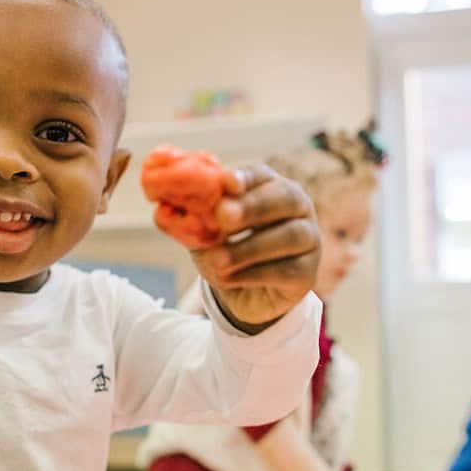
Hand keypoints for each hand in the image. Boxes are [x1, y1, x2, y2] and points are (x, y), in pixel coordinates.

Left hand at [192, 165, 319, 331]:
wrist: (243, 295)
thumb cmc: (227, 251)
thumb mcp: (203, 233)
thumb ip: (188, 218)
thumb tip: (161, 208)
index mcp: (270, 187)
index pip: (262, 175)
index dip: (245, 177)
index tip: (226, 182)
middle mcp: (297, 208)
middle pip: (285, 198)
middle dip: (253, 206)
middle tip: (223, 216)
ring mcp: (309, 239)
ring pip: (289, 236)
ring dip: (249, 247)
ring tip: (218, 260)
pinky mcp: (307, 273)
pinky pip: (286, 270)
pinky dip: (254, 274)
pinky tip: (229, 279)